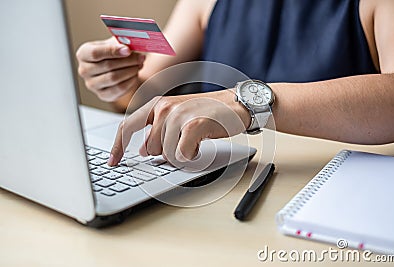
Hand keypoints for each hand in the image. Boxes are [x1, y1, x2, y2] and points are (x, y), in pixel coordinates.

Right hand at [76, 37, 144, 101]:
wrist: (114, 68)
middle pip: (107, 66)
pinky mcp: (103, 95)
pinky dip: (130, 81)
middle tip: (140, 57)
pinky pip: (119, 89)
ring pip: (113, 78)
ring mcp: (92, 85)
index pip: (95, 53)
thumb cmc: (113, 54)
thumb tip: (130, 46)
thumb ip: (120, 42)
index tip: (128, 50)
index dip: (113, 51)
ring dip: (130, 71)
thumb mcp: (114, 43)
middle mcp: (84, 70)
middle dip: (127, 61)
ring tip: (138, 65)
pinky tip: (135, 74)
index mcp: (83, 54)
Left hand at [108, 89, 250, 165]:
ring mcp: (178, 116)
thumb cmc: (207, 111)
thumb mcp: (177, 115)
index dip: (117, 146)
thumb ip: (157, 129)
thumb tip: (144, 150)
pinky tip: (200, 143)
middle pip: (150, 149)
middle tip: (183, 141)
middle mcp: (164, 108)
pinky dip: (192, 155)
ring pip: (167, 154)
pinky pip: (182, 156)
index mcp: (157, 104)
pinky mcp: (193, 126)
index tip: (112, 162)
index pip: (128, 126)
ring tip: (194, 139)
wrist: (235, 104)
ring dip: (181, 154)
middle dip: (166, 152)